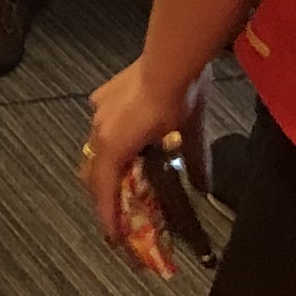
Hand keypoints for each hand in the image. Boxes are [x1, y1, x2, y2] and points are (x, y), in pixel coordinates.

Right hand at [81, 55, 210, 258]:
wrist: (170, 57)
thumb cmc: (180, 99)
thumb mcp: (191, 134)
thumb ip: (195, 163)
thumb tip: (203, 189)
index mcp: (114, 146)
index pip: (104, 191)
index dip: (107, 217)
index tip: (114, 238)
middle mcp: (99, 130)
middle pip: (92, 173)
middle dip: (102, 196)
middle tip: (117, 214)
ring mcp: (97, 110)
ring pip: (95, 149)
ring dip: (106, 169)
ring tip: (121, 179)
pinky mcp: (102, 95)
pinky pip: (100, 127)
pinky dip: (110, 143)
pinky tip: (126, 140)